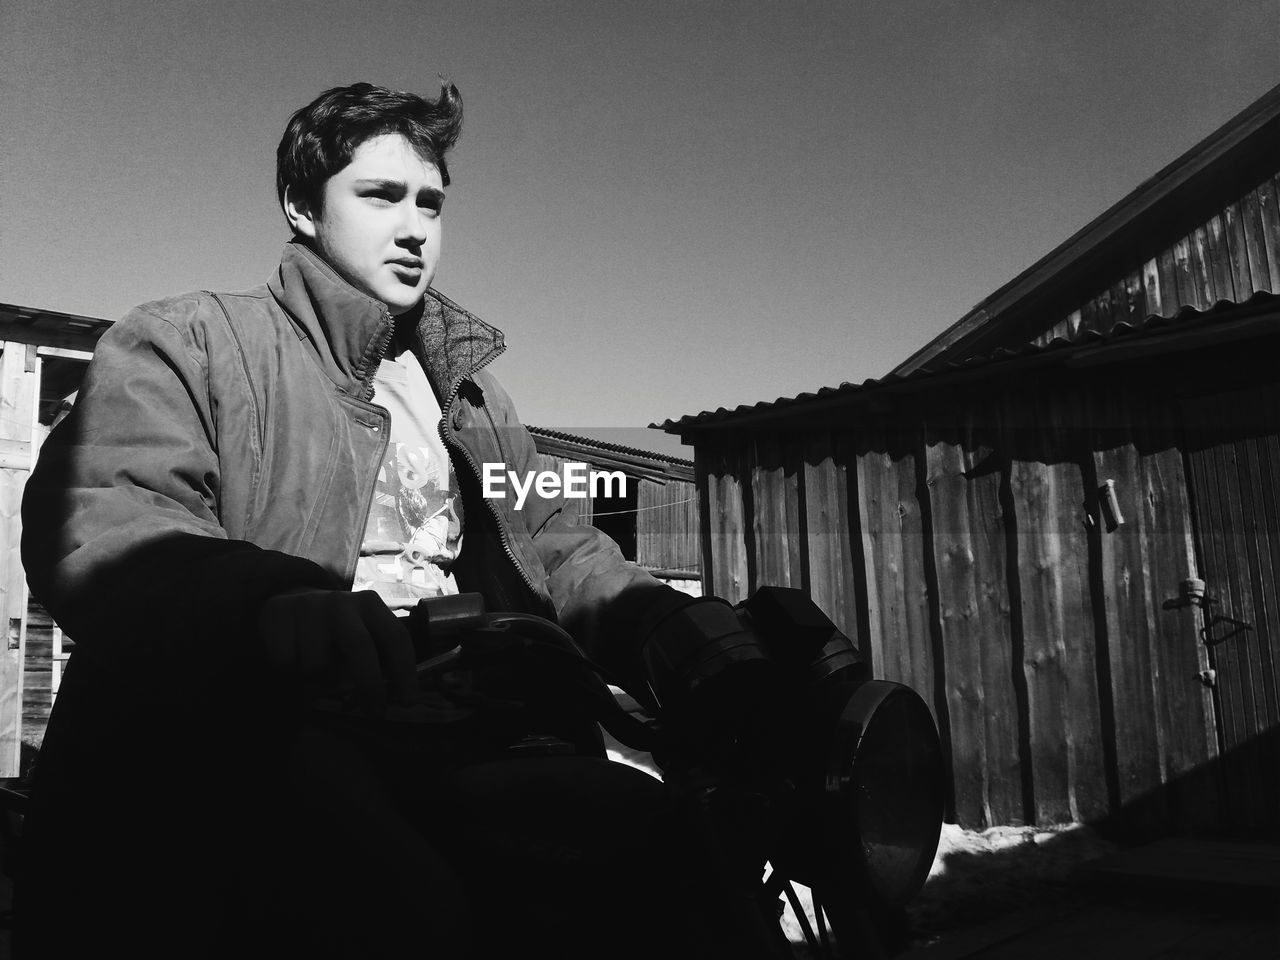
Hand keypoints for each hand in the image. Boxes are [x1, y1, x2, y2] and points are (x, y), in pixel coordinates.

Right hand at [256, 588, 419, 715]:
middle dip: (370, 686)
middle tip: (374, 712)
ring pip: (318, 665)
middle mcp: (341, 601)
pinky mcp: (277, 613)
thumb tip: (396, 699)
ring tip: (321, 676)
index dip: (405, 672)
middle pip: (360, 647)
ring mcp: (308, 606)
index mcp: (369, 604)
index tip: (408, 702)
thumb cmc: (336, 630)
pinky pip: (286, 663)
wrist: (291, 602)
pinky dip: (291, 674)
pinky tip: (296, 662)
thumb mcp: (361, 632)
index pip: (395, 637)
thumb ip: (378, 657)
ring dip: (321, 682)